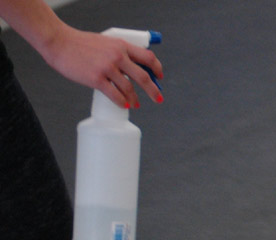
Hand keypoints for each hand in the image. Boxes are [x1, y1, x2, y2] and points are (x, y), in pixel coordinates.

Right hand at [38, 25, 162, 107]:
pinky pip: (115, 95)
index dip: (157, 69)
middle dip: (153, 90)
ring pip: (129, 89)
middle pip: (144, 77)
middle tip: (158, 98)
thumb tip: (132, 68)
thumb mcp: (105, 42)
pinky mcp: (96, 79)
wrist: (59, 42)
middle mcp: (117, 56)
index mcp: (121, 45)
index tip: (159, 77)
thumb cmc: (80, 43)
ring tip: (136, 104)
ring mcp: (107, 68)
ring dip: (135, 99)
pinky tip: (124, 105)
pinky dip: (121, 102)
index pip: (148, 57)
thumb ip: (119, 53)